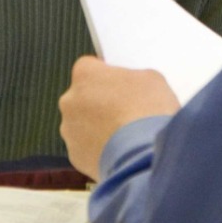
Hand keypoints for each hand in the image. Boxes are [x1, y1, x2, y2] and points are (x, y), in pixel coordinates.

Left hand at [58, 57, 179, 179]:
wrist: (144, 154)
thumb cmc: (148, 111)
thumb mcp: (151, 79)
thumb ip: (133, 78)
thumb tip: (132, 88)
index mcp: (85, 74)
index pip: (90, 67)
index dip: (106, 75)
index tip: (119, 83)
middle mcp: (70, 100)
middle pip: (83, 97)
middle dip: (100, 102)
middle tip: (125, 110)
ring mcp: (69, 129)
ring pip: (82, 124)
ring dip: (98, 127)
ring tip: (125, 135)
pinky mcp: (75, 155)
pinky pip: (86, 148)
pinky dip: (99, 149)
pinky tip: (120, 151)